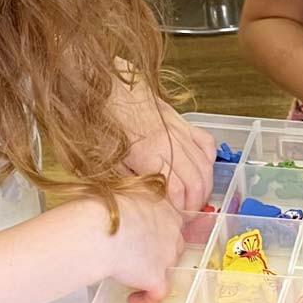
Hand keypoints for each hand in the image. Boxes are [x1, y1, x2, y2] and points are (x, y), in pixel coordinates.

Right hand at [78, 193, 185, 302]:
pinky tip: (134, 299)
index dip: (159, 233)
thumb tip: (126, 207)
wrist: (99, 230)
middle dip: (160, 253)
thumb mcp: (127, 195)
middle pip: (174, 246)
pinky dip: (147, 299)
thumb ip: (136, 203)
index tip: (148, 238)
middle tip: (140, 258)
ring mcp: (167, 256)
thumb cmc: (104, 210)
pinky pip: (158, 294)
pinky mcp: (156, 278)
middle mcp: (172, 233)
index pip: (171, 223)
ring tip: (135, 279)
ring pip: (168, 268)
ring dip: (153, 274)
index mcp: (166, 210)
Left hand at [108, 69, 215, 209]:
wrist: (102, 80)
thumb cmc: (95, 116)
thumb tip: (144, 200)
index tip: (175, 222)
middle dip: (195, 204)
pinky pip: (206, 143)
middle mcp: (170, 141)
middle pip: (198, 181)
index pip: (179, 191)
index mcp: (149, 153)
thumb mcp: (100, 155)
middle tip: (184, 217)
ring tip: (193, 200)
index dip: (180, 211)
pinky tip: (200, 171)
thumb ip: (125, 179)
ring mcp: (179, 129)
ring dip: (204, 186)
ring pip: (206, 164)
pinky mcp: (181, 120)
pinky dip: (208, 161)